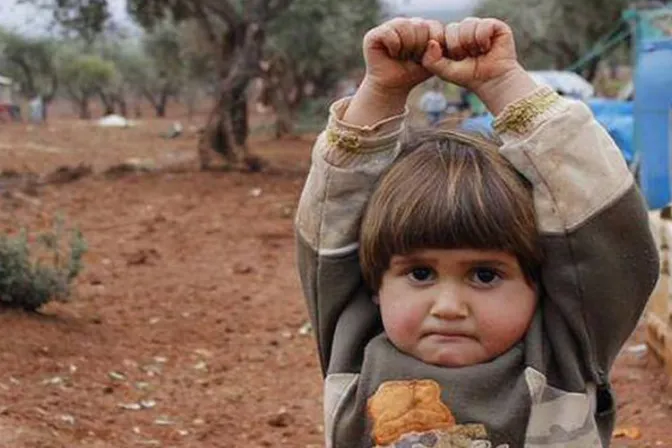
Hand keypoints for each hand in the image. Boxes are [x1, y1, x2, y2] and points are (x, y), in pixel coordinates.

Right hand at [343, 18, 443, 125]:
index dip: (432, 44)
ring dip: (406, 48)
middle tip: (410, 58)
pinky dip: (394, 47)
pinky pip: (390, 34)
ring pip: (405, 27)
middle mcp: (406, 23)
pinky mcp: (374, 35)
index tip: (424, 58)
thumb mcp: (431, 62)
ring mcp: (389, 26)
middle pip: (420, 25)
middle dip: (418, 48)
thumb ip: (437, 52)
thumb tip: (432, 43)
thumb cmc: (412, 73)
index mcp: (421, 26)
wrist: (392, 87)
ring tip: (401, 56)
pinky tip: (391, 54)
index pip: (434, 26)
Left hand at [422, 18, 537, 114]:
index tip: (457, 60)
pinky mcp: (494, 26)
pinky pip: (483, 25)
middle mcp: (465, 29)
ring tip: (478, 52)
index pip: (441, 33)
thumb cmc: (470, 76)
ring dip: (471, 44)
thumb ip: (431, 61)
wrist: (493, 82)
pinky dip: (483, 40)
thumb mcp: (445, 72)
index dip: (448, 49)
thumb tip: (432, 42)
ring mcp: (479, 25)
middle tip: (469, 57)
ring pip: (467, 24)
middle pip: (453, 28)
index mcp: (452, 37)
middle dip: (459, 47)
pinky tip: (488, 48)